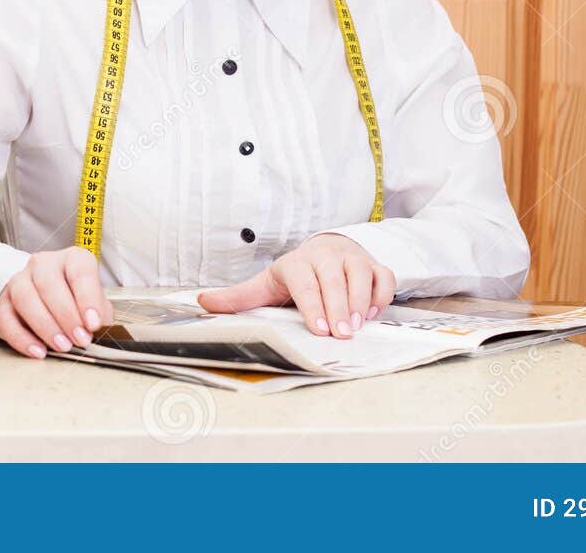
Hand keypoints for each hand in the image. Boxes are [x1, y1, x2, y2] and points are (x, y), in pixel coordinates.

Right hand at [0, 246, 114, 358]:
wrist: (48, 298)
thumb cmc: (77, 300)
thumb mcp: (96, 303)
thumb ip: (100, 313)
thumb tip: (98, 329)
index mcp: (72, 259)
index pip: (80, 271)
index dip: (88, 298)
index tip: (93, 324)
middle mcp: (44, 264)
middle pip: (48, 283)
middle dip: (66, 315)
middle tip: (79, 339)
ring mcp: (20, 280)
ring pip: (24, 297)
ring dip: (44, 325)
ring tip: (61, 346)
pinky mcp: (3, 301)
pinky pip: (5, 318)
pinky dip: (21, 338)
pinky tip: (38, 351)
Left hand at [194, 233, 395, 337]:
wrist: (324, 251)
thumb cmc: (294, 276)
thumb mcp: (266, 285)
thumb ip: (238, 298)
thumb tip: (201, 302)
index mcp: (297, 262)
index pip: (305, 282)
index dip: (312, 305)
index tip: (319, 330)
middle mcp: (326, 256)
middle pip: (335, 279)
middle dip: (338, 308)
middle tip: (342, 334)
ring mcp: (352, 258)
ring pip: (361, 274)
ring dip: (360, 301)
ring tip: (356, 326)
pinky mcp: (374, 263)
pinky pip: (384, 276)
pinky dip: (381, 295)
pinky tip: (371, 313)